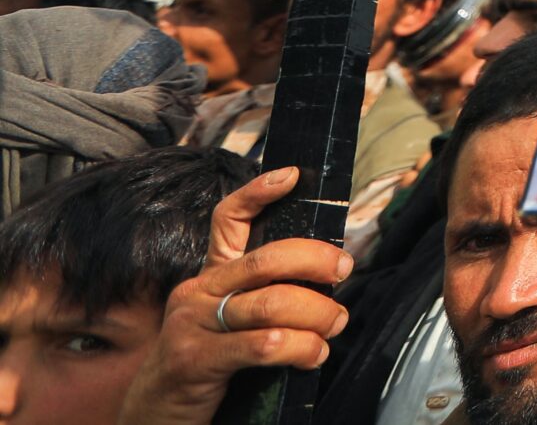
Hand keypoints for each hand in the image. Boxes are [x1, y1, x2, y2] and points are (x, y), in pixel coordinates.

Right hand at [116, 167, 351, 424]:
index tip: (293, 175)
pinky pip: (262, 345)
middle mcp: (198, 293)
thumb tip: (326, 278)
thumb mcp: (227, 322)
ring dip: (318, 315)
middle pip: (267, 260)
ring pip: (273, 304)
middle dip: (316, 260)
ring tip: (334, 327)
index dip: (258, 193)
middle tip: (344, 271)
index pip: (227, 220)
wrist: (154, 416)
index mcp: (209, 278)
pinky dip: (300, 348)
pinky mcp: (196, 361)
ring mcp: (193, 326)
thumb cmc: (206, 364)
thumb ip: (262, 296)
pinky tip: (313, 355)